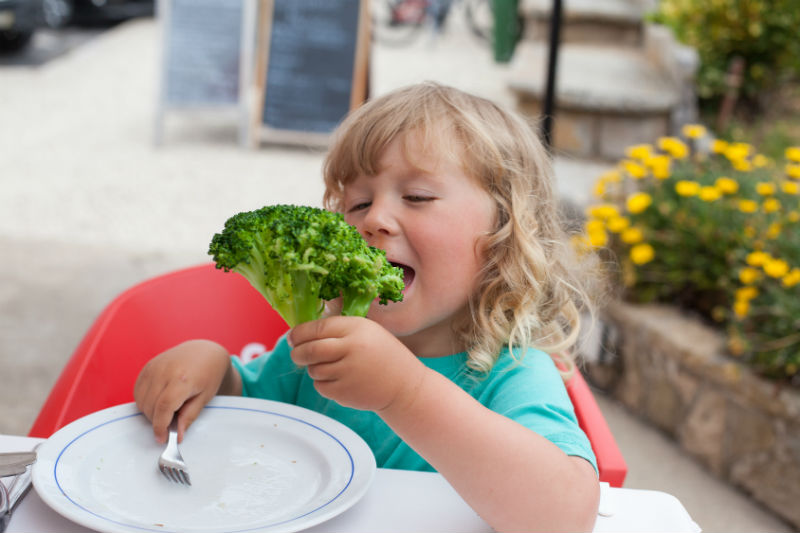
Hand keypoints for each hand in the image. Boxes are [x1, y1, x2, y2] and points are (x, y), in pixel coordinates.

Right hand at [134, 339, 237, 442]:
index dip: (160, 426)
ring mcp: (154, 367)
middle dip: (157, 421)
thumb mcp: (205, 397)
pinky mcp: (148, 366)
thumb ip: (189, 416)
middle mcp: (165, 371)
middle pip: (150, 406)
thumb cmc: (208, 374)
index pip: (164, 407)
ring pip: (141, 401)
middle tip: (170, 421)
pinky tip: (158, 400)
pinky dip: (144, 401)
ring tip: (168, 408)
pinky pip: (138, 391)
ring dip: (150, 412)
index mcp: (182, 379)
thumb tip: (178, 436)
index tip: (162, 438)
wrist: (204, 351)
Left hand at [288, 316, 425, 411]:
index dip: (300, 333)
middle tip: (296, 354)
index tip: (292, 337)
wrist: (404, 386)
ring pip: (313, 370)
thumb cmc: (382, 355)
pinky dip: (323, 384)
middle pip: (309, 350)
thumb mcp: (367, 332)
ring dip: (315, 369)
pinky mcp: (345, 392)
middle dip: (297, 352)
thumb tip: (301, 334)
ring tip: (333, 368)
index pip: (318, 328)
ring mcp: (347, 372)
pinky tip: (341, 381)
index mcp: (357, 328)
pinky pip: (320, 386)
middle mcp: (351, 348)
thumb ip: (339, 331)